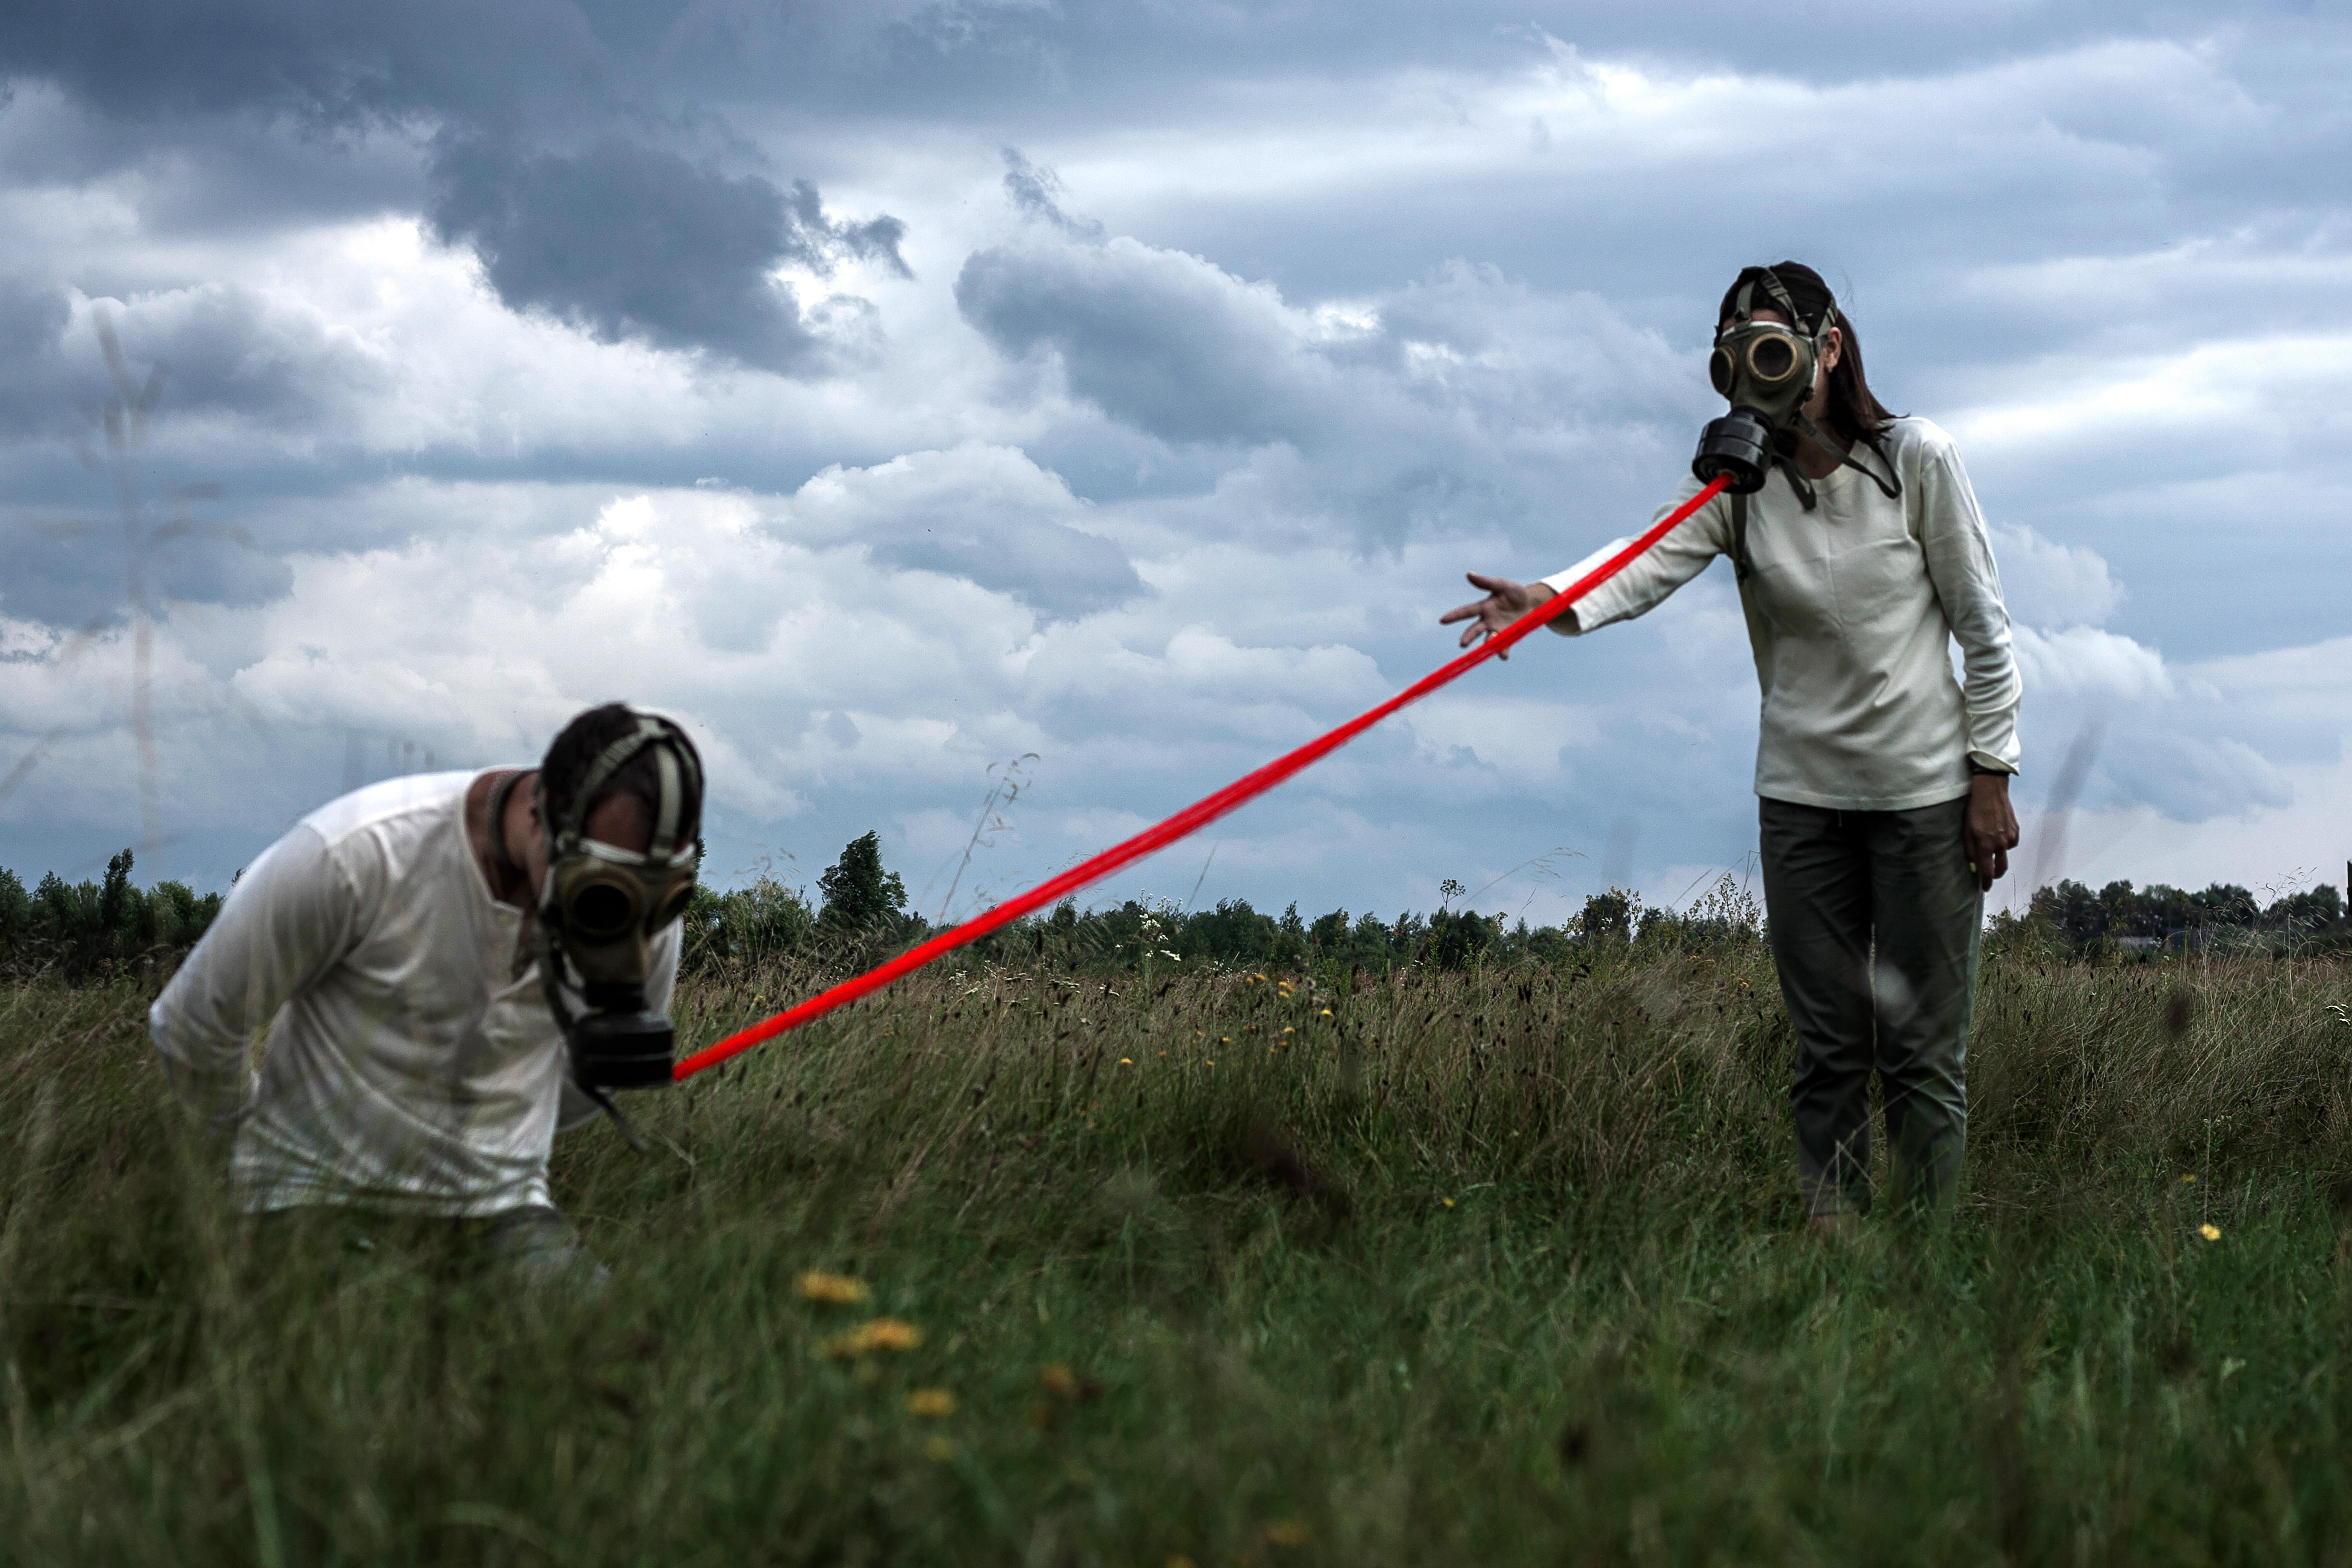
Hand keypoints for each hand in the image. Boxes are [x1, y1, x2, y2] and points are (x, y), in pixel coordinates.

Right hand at [1438, 573, 1557, 659]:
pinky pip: (1504, 645)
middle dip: (1468, 637)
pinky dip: (1503, 651)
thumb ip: (1486, 582)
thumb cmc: (1514, 593)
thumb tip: (1469, 574)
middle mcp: (1487, 621)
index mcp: (1484, 608)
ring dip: (1488, 641)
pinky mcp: (1508, 637)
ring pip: (1489, 639)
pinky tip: (1504, 656)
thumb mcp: (1502, 585)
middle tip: (1462, 644)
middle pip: (1474, 630)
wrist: (1532, 603)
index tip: (1442, 620)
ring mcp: (1497, 630)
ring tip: (1489, 642)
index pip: (1466, 611)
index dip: (1454, 615)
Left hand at [1964, 771, 2019, 892]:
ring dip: (1999, 855)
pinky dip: (2005, 843)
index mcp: (1985, 845)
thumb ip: (1970, 850)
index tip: (1985, 888)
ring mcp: (2010, 837)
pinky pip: (2011, 843)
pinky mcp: (2016, 830)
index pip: (1987, 871)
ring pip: (2006, 854)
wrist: (1991, 792)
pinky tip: (1998, 834)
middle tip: (1989, 875)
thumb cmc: (1974, 811)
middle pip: (2001, 868)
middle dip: (1995, 874)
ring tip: (1991, 844)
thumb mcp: (1966, 831)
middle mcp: (2000, 843)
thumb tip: (1973, 865)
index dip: (1986, 882)